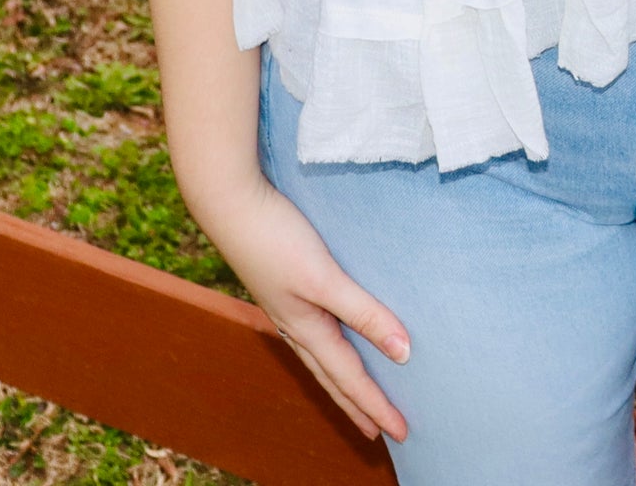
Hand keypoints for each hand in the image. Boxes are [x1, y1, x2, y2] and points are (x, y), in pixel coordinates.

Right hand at [200, 173, 411, 443]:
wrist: (232, 203)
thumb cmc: (276, 240)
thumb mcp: (323, 278)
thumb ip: (363, 312)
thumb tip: (403, 352)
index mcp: (306, 329)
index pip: (349, 378)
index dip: (376, 406)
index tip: (400, 433)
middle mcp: (296, 324)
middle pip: (332, 375)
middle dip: (356, 404)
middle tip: (378, 430)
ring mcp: (287, 305)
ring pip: (321, 354)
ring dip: (342, 378)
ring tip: (357, 392)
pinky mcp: (285, 282)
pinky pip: (314, 327)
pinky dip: (330, 344)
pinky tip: (332, 331)